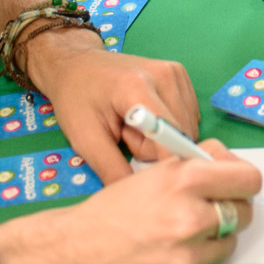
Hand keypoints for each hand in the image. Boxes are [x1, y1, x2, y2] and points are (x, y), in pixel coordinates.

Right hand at [0, 140, 261, 263]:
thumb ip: (193, 164)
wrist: (71, 254)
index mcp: (185, 182)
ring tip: (182, 233)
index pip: (248, 179)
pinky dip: (191, 261)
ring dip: (213, 238)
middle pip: (244, 212)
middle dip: (231, 208)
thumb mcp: (151, 173)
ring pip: (228, 243)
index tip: (235, 184)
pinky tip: (164, 255)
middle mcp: (192, 219)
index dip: (243, 180)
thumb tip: (226, 162)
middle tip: (211, 208)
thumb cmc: (109, 209)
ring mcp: (188, 257)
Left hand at [20, 31, 200, 181]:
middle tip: (124, 137)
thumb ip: (113, 169)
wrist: (75, 64)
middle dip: (155, 148)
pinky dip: (170, 126)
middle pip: (181, 136)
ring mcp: (175, 72)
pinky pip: (188, 117)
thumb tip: (139, 200)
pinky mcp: (180, 74)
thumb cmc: (76, 99)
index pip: (170, 138)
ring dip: (164, 139)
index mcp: (138, 88)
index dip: (159, 161)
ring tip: (132, 126)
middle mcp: (165, 75)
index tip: (141, 170)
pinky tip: (146, 118)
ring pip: (188, 129)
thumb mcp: (85, 139)